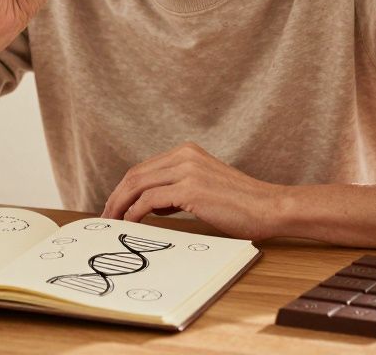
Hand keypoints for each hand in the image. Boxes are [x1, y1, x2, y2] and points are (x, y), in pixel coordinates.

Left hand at [100, 142, 285, 240]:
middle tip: (106, 217)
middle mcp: (184, 156)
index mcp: (187, 152)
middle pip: (136, 174)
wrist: (269, 207)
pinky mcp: (190, 189)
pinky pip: (150, 201)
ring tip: (112, 222)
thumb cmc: (240, 204)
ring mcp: (187, 170)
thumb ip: (177, 190)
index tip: (114, 207)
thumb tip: (151, 205)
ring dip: (120, 205)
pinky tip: (131, 223)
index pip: (143, 168)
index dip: (124, 188)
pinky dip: (135, 212)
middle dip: (116, 197)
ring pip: (138, 185)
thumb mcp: (204, 188)